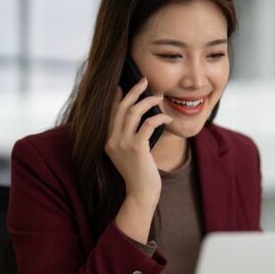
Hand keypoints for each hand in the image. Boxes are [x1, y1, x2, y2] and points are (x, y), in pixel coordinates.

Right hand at [105, 77, 171, 242]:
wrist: (141, 193)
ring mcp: (122, 144)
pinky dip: (158, 118)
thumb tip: (142, 118)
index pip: (111, 113)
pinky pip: (147, 124)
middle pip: (121, 107)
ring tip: (159, 96)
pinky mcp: (136, 148)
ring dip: (148, 101)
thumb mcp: (130, 153)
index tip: (123, 85)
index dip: (117, 97)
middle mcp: (111, 140)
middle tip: (144, 80)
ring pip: (133, 112)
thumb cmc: (139, 173)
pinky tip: (167, 119)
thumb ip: (129, 137)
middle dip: (133, 91)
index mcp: (108, 140)